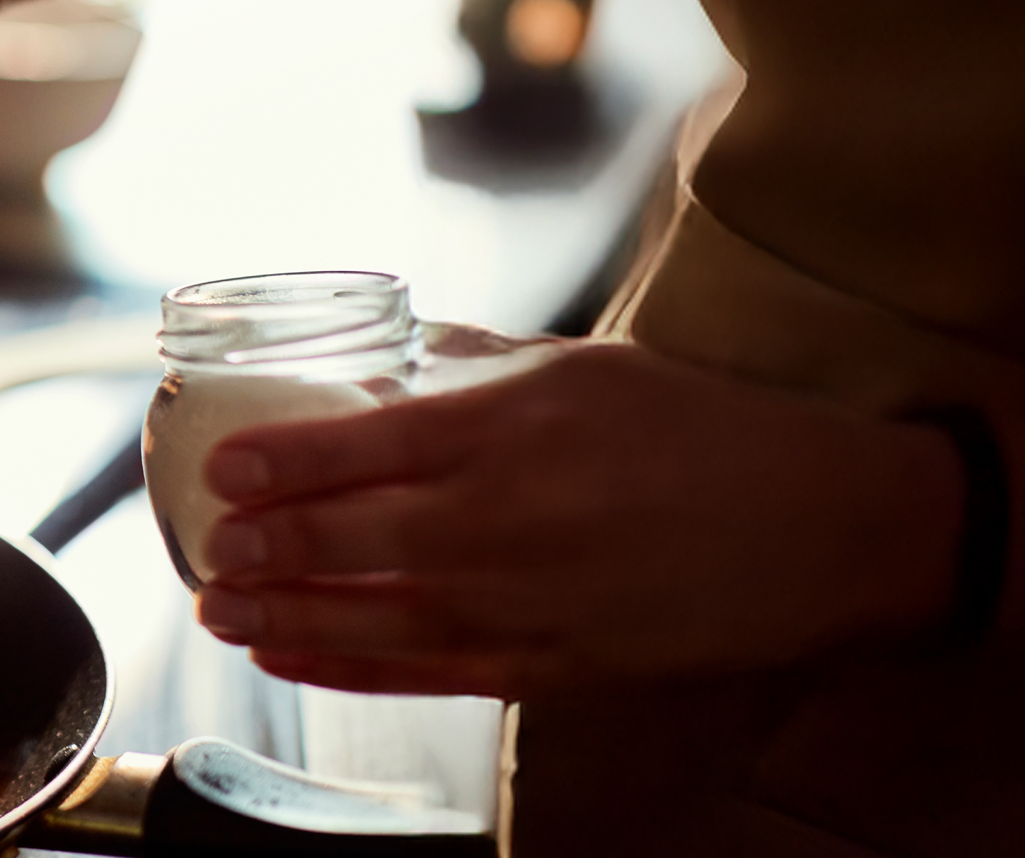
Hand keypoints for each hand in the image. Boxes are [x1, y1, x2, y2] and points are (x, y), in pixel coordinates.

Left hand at [191, 345, 966, 697]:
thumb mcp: (585, 365)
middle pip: (352, 539)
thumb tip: (377, 351)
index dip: (278, 460)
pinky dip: (343, 666)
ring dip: (281, 614)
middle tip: (202, 543)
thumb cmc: (703, 433)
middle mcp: (511, 519)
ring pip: (372, 617)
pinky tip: (284, 652)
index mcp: (516, 428)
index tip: (218, 463)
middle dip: (262, 546)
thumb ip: (472, 361)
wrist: (822, 530)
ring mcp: (528, 602)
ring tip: (217, 605)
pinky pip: (421, 673)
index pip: (364, 444)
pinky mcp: (549, 666)